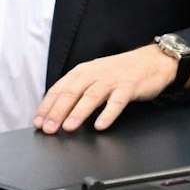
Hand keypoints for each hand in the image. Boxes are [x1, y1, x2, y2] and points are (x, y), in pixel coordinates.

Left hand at [35, 43, 181, 133]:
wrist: (152, 60)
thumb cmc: (120, 72)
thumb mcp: (94, 76)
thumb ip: (77, 91)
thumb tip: (56, 113)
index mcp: (82, 72)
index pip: (59, 89)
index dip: (47, 106)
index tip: (38, 122)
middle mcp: (95, 74)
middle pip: (72, 92)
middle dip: (58, 112)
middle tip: (49, 128)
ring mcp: (112, 80)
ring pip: (91, 96)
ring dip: (78, 112)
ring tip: (69, 127)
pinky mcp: (130, 86)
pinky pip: (117, 101)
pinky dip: (108, 113)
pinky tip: (100, 125)